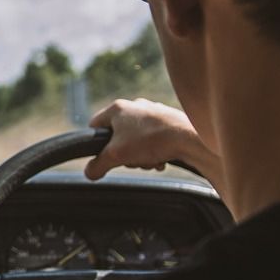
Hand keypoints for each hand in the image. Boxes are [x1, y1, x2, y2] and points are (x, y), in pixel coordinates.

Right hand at [85, 98, 220, 180]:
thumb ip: (97, 165)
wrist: (190, 138)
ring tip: (150, 161)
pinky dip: (156, 151)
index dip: (95, 143)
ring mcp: (153, 112)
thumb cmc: (151, 141)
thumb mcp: (116, 157)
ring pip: (137, 139)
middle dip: (124, 153)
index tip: (102, 156)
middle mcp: (134, 106)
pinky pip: (154, 139)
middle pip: (117, 136)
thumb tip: (89, 173)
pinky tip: (161, 159)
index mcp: (117, 109)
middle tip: (131, 160)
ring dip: (141, 155)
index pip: (94, 126)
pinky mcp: (169, 120)